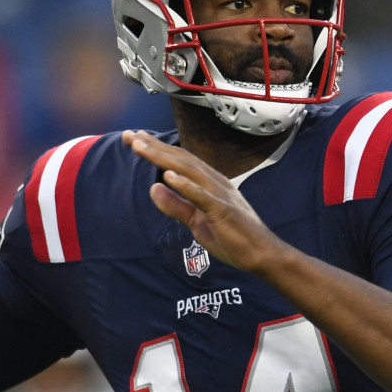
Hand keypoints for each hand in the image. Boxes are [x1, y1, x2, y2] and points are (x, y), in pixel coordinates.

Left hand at [125, 130, 290, 276]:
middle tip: (129, 135)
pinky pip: (203, 196)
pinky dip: (186, 185)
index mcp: (210, 183)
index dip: (157, 149)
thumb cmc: (233, 239)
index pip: (180, 161)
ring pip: (188, 171)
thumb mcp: (196, 222)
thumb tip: (154, 187)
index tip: (135, 138)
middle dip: (154, 146)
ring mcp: (221, 195)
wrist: (262, 255)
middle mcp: (215, 182)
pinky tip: (169, 176)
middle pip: (181, 159)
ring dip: (163, 158)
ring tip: (140, 147)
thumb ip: (176, 206)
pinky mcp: (224, 210)